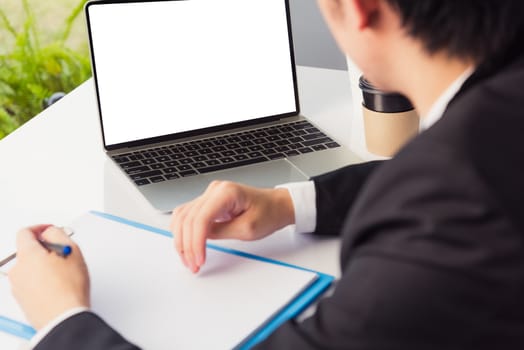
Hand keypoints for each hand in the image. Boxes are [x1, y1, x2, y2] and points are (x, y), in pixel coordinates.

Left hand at [8, 226, 89, 329]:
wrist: (64, 317)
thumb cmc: (68, 287)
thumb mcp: (71, 250)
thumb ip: (58, 234)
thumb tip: (51, 232)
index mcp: (27, 255)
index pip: (25, 232)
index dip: (40, 228)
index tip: (50, 230)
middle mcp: (18, 270)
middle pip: (27, 251)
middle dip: (44, 249)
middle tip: (63, 254)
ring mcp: (18, 287)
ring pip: (30, 268)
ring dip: (44, 266)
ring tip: (64, 273)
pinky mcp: (23, 300)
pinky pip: (31, 283)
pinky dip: (42, 280)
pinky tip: (59, 286)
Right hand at [170, 181, 294, 272]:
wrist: (276, 206)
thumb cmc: (268, 213)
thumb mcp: (248, 228)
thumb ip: (221, 232)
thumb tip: (200, 237)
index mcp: (226, 192)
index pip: (200, 218)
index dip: (196, 242)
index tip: (199, 260)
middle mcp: (214, 190)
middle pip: (188, 218)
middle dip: (187, 245)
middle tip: (192, 264)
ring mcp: (209, 194)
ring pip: (182, 216)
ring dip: (181, 239)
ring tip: (188, 258)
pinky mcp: (208, 201)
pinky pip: (187, 214)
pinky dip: (183, 230)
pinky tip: (186, 244)